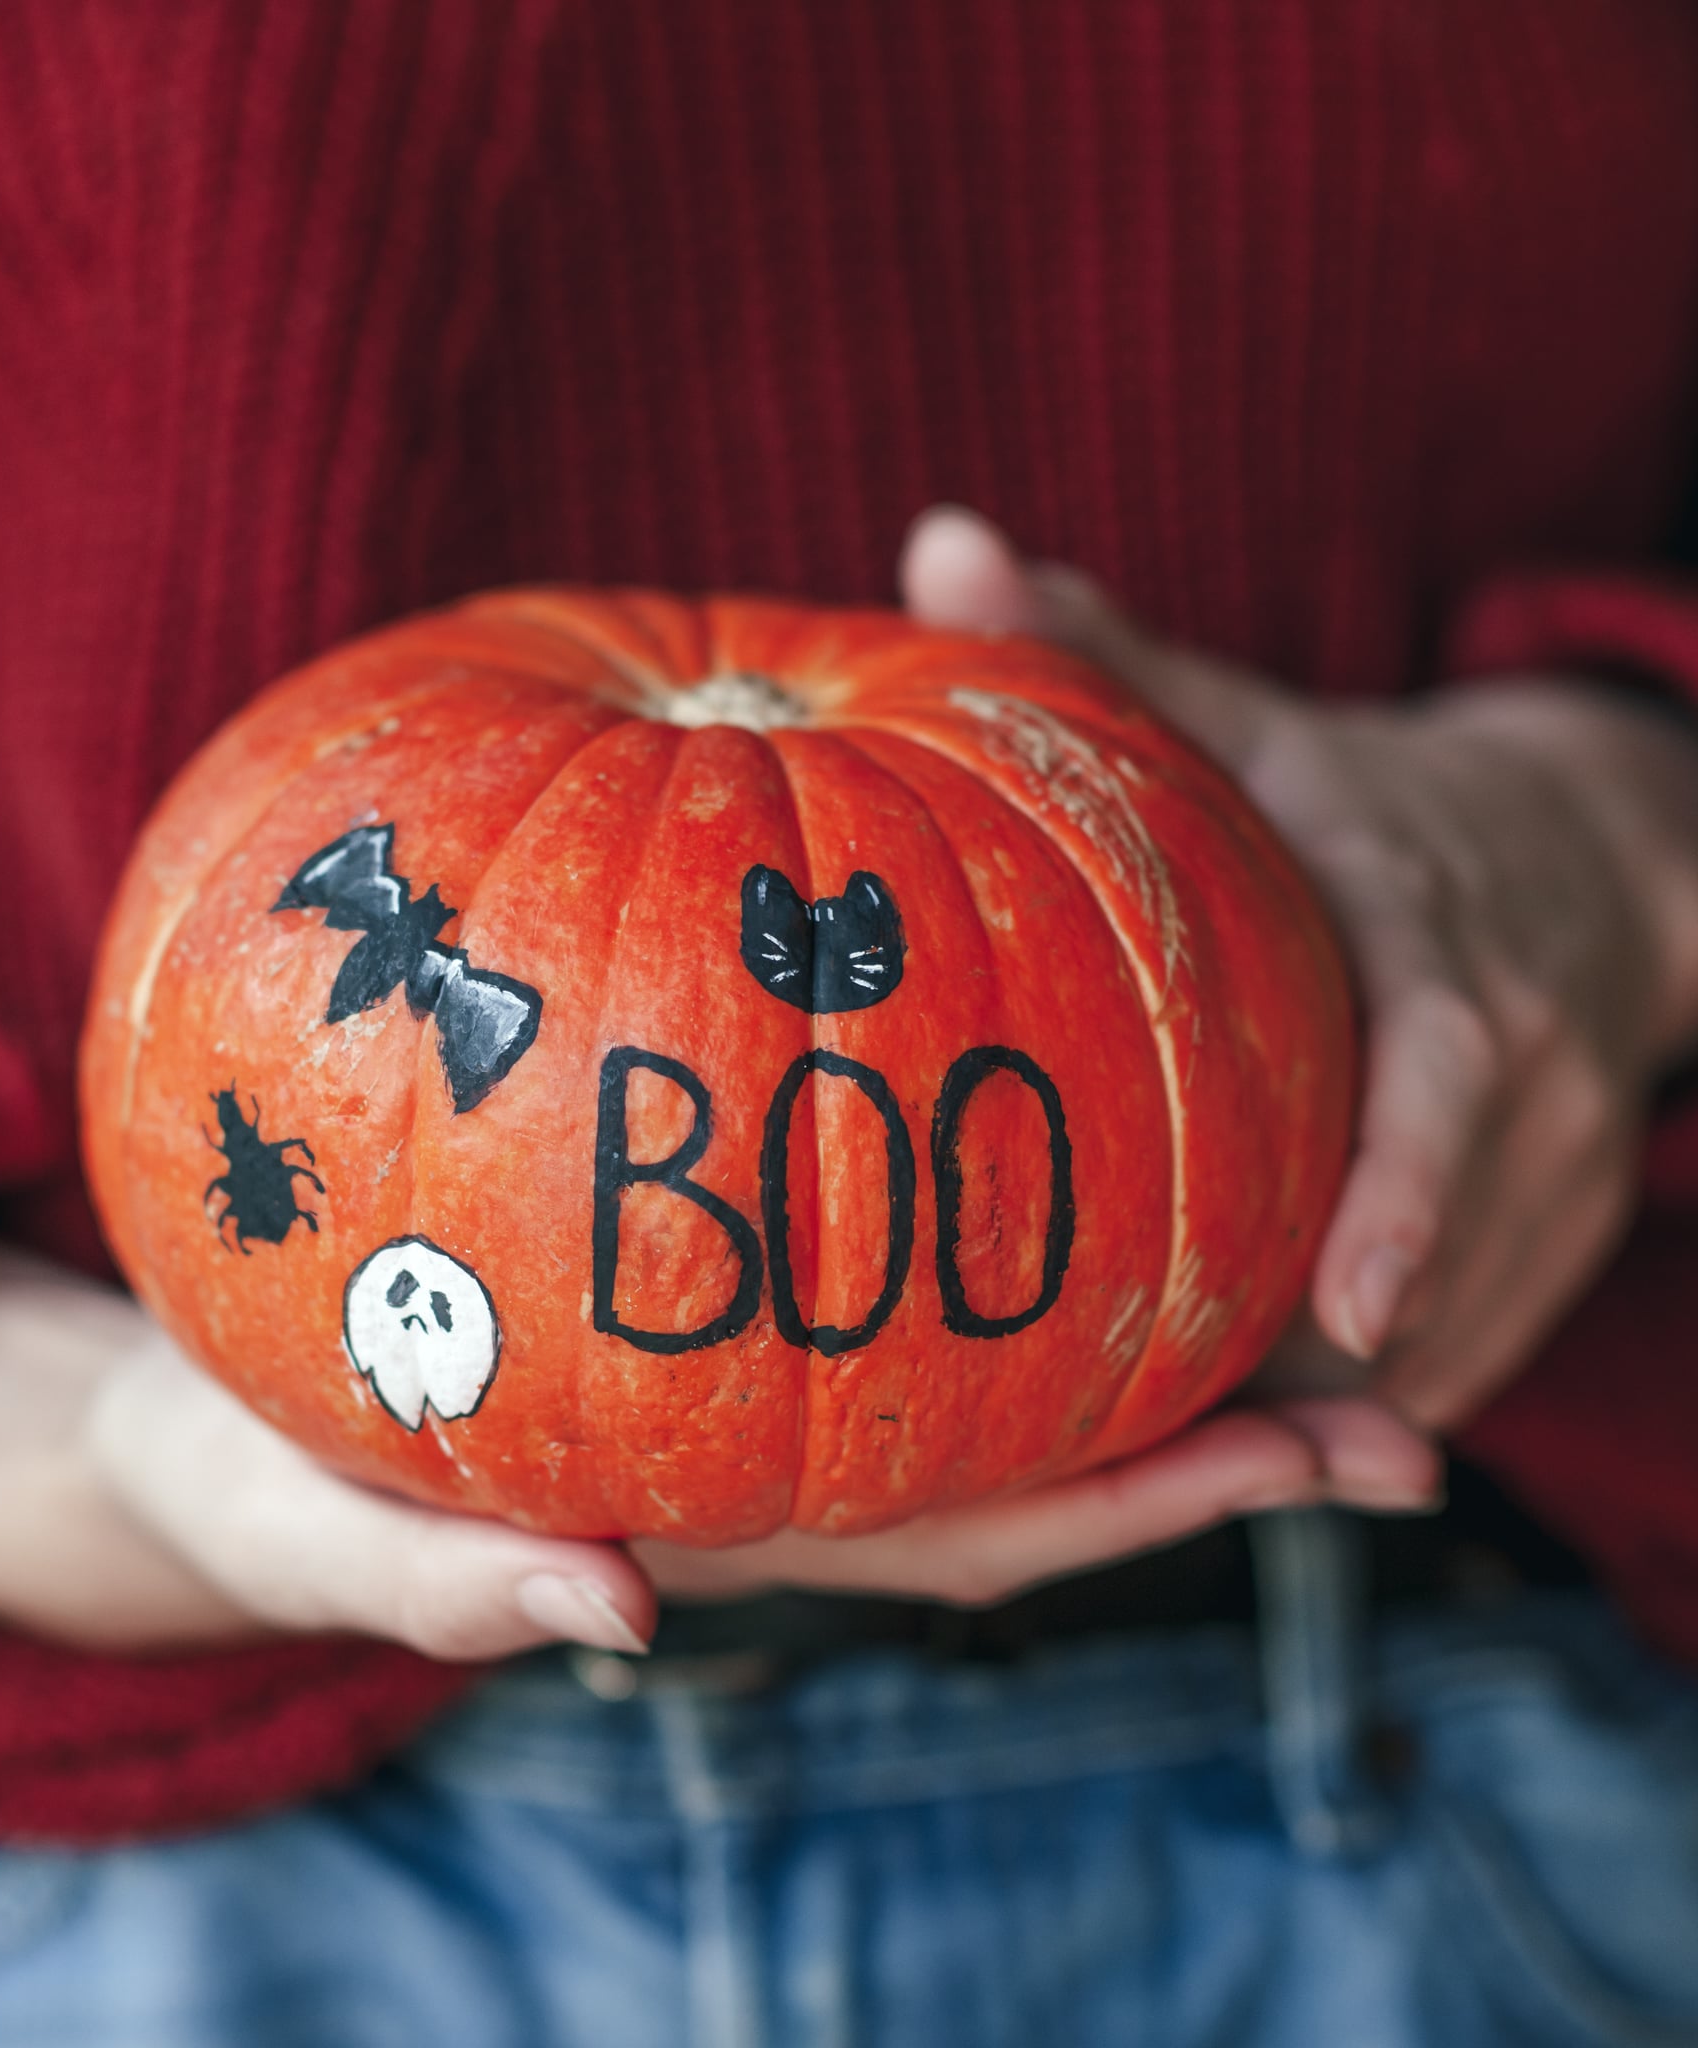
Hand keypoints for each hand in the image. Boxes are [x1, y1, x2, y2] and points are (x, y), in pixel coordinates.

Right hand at [0, 1237, 1433, 1654]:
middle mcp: (777, 1461)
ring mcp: (753, 1380)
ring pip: (973, 1349)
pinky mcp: (706, 1296)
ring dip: (1133, 1314)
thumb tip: (621, 1616)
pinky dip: (972, 1190)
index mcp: (726, 1534)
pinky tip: (1040, 1070)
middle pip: (1032, 1448)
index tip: (1314, 1458)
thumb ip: (456, 1581)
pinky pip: (863, 1246)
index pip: (974, 1527)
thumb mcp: (322, 1531)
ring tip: (1289, 1221)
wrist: (215, 1407)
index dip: (1145, 1500)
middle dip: (1213, 1438)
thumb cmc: (263, 1478)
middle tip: (1397, 1382)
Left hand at [902, 507, 1697, 1430]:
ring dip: (1326, 1405)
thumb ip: (1096, 652)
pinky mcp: (1548, 1242)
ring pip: (1453, 1333)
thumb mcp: (1243, 719)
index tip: (1352, 1308)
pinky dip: (1361, 1398)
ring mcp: (1555, 1174)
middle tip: (1173, 1434)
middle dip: (1322, 1360)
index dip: (1412, 1199)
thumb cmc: (1361, 801)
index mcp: (1448, 954)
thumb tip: (936, 543)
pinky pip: (1460, 1353)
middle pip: (1446, 1251)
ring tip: (1178, 1451)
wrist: (1589, 858)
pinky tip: (1238, 1430)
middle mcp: (1526, 1076)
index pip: (1451, 1086)